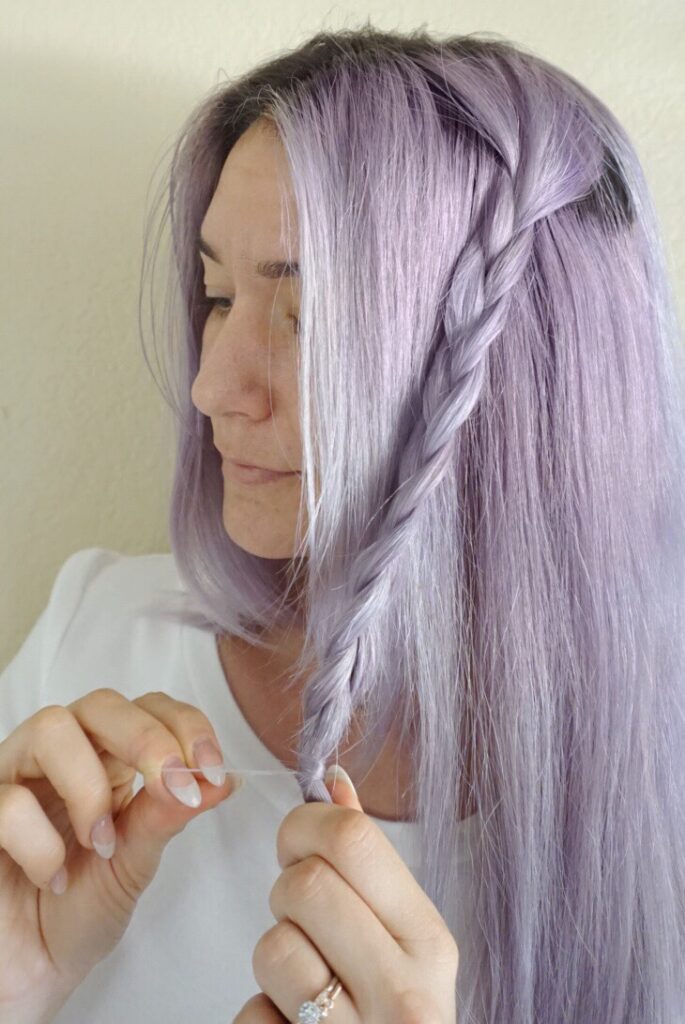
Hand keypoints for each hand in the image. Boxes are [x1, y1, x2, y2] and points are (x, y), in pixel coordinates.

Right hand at [0, 689, 240, 1014]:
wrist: (27, 971)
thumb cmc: (77, 911)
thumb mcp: (136, 861)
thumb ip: (168, 814)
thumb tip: (224, 780)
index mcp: (106, 758)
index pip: (148, 707)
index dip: (186, 726)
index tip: (214, 772)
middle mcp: (60, 755)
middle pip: (102, 703)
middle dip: (148, 740)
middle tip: (175, 789)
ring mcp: (13, 777)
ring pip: (51, 727)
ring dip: (89, 787)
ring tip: (101, 844)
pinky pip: (9, 802)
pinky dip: (42, 845)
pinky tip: (54, 879)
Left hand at [233, 767, 458, 1022]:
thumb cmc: (393, 1017)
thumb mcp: (402, 942)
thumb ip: (369, 864)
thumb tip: (333, 780)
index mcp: (430, 941)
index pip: (351, 839)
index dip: (305, 829)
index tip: (298, 847)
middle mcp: (405, 994)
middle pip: (304, 885)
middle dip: (288, 894)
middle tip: (305, 920)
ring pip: (272, 948)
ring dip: (274, 963)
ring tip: (306, 983)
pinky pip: (250, 1016)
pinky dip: (260, 1020)